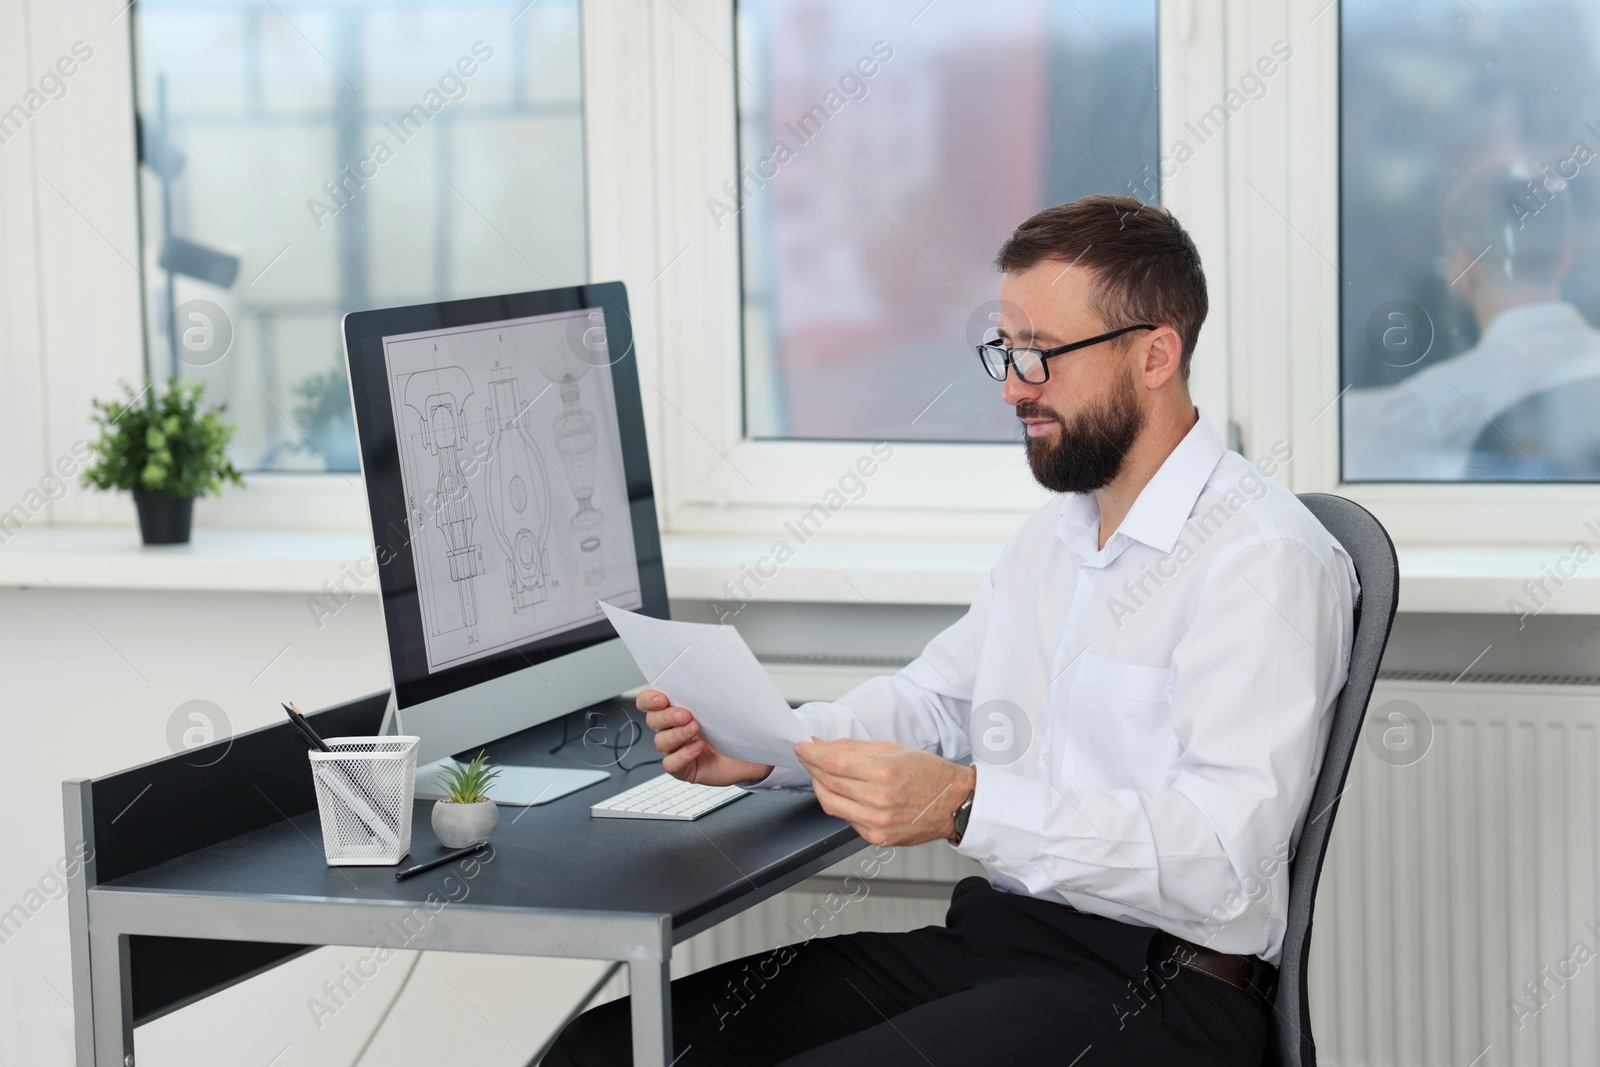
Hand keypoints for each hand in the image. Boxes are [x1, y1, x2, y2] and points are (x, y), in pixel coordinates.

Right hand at [637, 689, 772, 785]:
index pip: (648, 702)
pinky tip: (697, 747)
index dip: (649, 700)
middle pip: (652, 721)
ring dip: (676, 734)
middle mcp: (672, 729)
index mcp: (675, 709)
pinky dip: (682, 755)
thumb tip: (711, 671)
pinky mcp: (684, 768)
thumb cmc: (733, 728)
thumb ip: (710, 692)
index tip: (662, 698)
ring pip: (661, 742)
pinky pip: (671, 764)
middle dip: (666, 716)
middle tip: (685, 714)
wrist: (749, 754)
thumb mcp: (722, 705)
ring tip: (695, 728)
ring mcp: (676, 750)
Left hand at [795, 738, 976, 846]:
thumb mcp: (893, 749)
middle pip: (827, 782)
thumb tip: (822, 745)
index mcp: (884, 772)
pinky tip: (843, 792)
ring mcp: (877, 823)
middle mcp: (879, 800)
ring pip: (830, 804)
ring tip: (821, 774)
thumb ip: (854, 748)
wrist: (955, 804)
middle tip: (808, 756)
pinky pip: (845, 819)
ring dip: (819, 786)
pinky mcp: (877, 838)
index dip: (811, 754)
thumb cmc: (929, 774)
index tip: (801, 746)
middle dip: (811, 767)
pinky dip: (839, 803)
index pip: (832, 763)